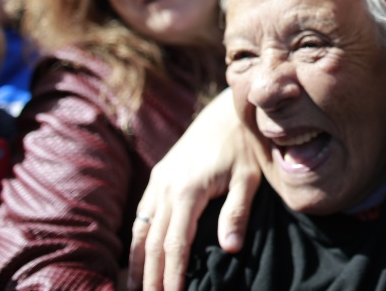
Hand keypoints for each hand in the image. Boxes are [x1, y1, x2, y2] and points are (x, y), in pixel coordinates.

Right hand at [127, 89, 260, 290]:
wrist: (228, 113)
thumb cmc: (244, 147)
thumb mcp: (248, 178)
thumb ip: (237, 212)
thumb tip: (231, 248)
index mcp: (188, 190)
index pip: (175, 244)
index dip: (173, 274)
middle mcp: (166, 186)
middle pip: (152, 242)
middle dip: (151, 276)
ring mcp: (159, 180)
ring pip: (140, 228)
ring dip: (137, 261)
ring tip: (137, 289)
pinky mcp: (159, 176)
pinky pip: (142, 213)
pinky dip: (137, 238)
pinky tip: (139, 256)